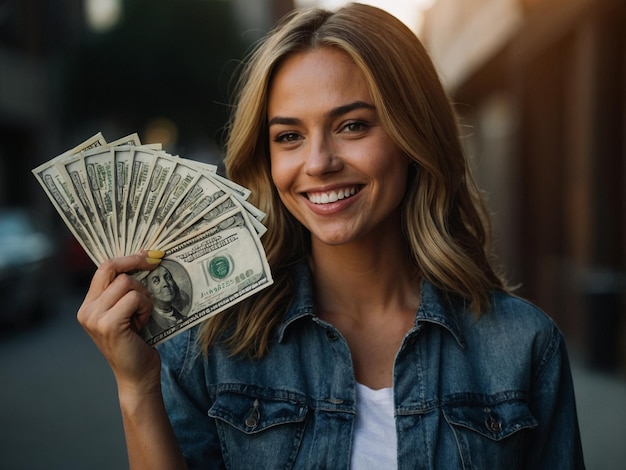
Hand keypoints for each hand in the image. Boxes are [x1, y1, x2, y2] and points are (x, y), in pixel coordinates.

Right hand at [77, 251, 164, 394]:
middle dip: (138, 271)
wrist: (138, 374)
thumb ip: (126, 290)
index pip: (105, 267)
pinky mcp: (108, 324)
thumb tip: (147, 258)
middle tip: (152, 280)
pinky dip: (145, 307)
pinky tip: (143, 322)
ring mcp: (95, 317)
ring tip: (142, 316)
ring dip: (143, 297)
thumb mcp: (128, 312)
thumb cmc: (138, 342)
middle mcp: (87, 310)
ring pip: (127, 283)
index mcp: (89, 304)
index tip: (150, 255)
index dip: (129, 257)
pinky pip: (134, 298)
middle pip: (114, 270)